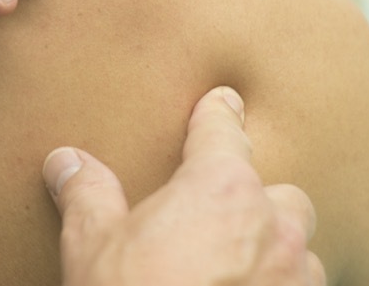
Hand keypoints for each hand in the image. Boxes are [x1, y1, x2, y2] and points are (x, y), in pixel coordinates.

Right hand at [43, 87, 325, 285]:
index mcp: (220, 190)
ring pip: (303, 252)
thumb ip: (86, 195)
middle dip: (259, 203)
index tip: (225, 101)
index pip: (223, 132)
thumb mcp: (91, 248)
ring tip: (243, 268)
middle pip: (283, 195)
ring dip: (277, 255)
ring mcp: (296, 279)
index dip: (221, 113)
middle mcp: (272, 228)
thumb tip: (65, 162)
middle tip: (224, 219)